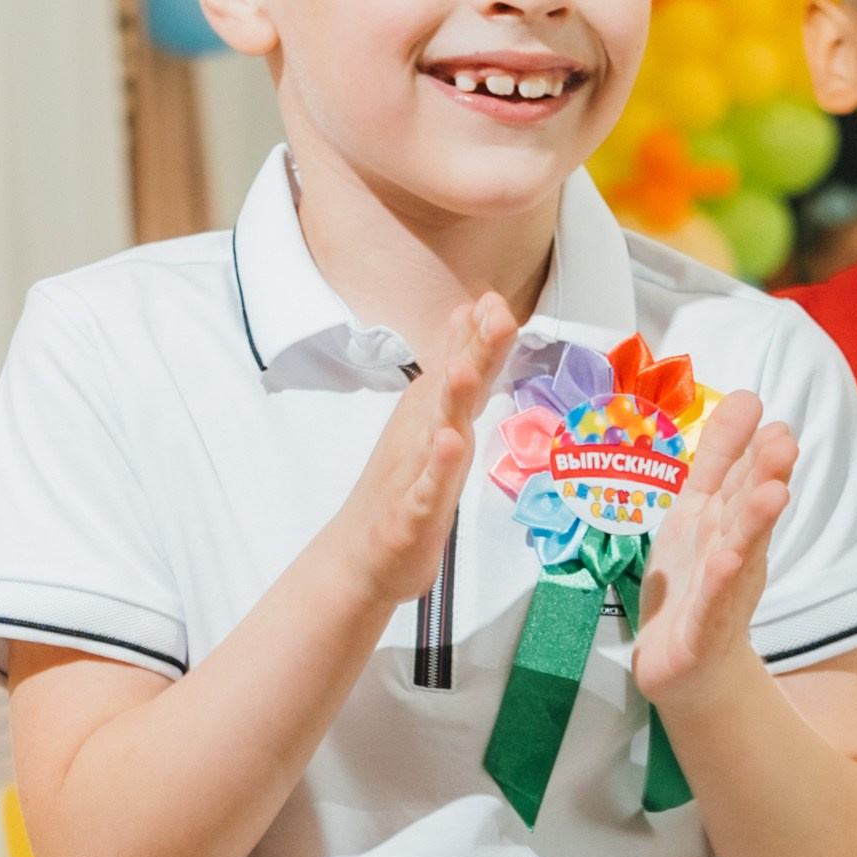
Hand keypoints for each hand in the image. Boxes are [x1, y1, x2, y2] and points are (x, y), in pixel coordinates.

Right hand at [339, 292, 517, 603]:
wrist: (359, 557)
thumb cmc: (402, 489)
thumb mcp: (433, 423)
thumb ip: (454, 371)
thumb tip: (469, 318)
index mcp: (432, 416)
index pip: (462, 368)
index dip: (482, 337)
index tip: (496, 300)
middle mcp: (422, 436)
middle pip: (452, 388)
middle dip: (474, 351)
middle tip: (494, 315)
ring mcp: (415, 474)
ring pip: (437, 432)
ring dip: (452, 399)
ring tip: (465, 369)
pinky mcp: (411, 514)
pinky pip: (427, 489)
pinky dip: (438, 468)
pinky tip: (447, 445)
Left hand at [633, 389, 794, 706]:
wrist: (684, 668)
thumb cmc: (693, 584)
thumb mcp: (700, 511)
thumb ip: (722, 457)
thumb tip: (750, 396)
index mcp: (727, 522)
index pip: (743, 480)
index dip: (756, 452)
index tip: (773, 421)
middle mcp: (732, 552)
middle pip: (749, 510)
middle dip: (766, 477)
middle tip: (784, 443)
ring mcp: (720, 592)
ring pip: (739, 551)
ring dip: (755, 523)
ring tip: (773, 494)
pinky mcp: (702, 631)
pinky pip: (711, 603)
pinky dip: (720, 584)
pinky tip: (728, 561)